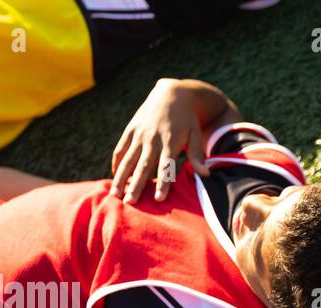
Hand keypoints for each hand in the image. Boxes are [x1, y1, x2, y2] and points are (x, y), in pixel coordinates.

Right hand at [111, 78, 208, 203]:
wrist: (171, 93)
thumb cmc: (187, 120)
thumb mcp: (195, 134)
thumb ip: (197, 155)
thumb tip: (205, 175)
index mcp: (170, 141)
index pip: (166, 166)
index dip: (163, 183)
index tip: (159, 199)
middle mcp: (152, 138)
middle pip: (143, 166)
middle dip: (136, 185)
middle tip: (130, 202)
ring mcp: (139, 134)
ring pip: (128, 159)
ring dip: (121, 178)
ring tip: (115, 195)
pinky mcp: (130, 130)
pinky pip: (120, 149)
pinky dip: (117, 163)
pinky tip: (115, 177)